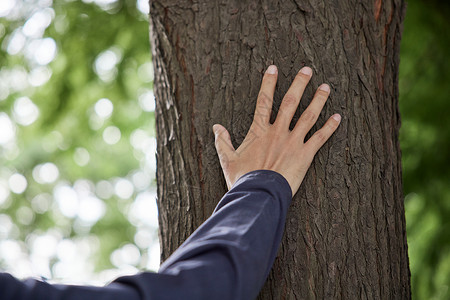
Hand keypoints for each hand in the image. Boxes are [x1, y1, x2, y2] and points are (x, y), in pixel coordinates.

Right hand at [212, 65, 340, 195]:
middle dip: (299, 84)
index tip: (274, 68)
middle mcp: (278, 132)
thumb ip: (222, 142)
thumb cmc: (243, 179)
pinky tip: (338, 117)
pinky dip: (330, 127)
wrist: (259, 195)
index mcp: (259, 131)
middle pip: (290, 102)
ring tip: (326, 87)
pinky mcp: (305, 155)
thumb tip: (215, 127)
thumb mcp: (227, 159)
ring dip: (318, 100)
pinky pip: (320, 138)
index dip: (268, 83)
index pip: (264, 101)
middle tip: (308, 69)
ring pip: (308, 116)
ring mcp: (293, 142)